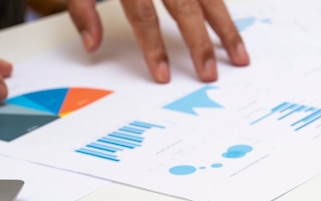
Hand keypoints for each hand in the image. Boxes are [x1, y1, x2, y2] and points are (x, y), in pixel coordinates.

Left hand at [68, 0, 249, 82]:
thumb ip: (82, 6)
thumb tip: (92, 45)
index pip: (144, 15)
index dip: (153, 47)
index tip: (162, 74)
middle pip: (185, 8)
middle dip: (199, 44)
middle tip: (208, 73)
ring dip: (226, 27)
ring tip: (239, 55)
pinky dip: (225, 3)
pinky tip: (234, 25)